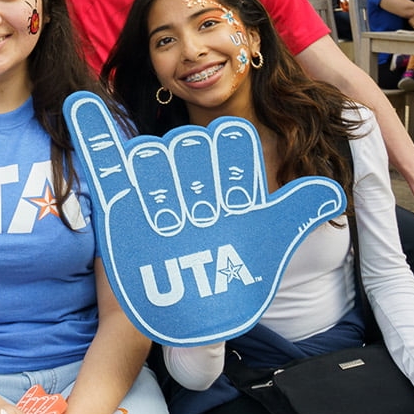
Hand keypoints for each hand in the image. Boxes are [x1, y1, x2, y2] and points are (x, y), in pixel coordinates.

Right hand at [64, 90, 346, 345]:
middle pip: (189, 144)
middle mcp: (190, 175)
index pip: (230, 139)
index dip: (236, 166)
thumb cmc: (232, 274)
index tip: (235, 205)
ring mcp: (153, 186)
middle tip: (199, 222)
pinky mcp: (121, 203)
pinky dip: (92, 132)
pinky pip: (106, 161)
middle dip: (197, 181)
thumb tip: (332, 192)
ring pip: (152, 154)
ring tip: (170, 225)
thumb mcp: (267, 242)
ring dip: (161, 186)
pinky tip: (80, 102)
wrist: (193, 312)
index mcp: (226, 176)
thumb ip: (294, 211)